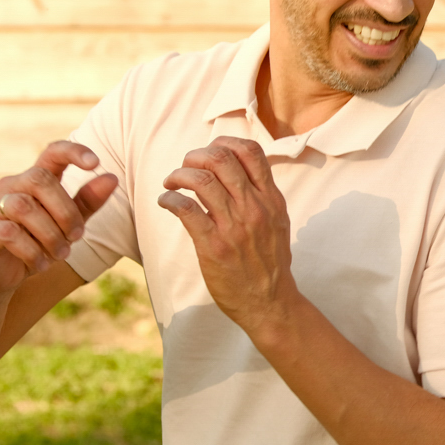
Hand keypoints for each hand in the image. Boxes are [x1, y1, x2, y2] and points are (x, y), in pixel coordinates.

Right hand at [0, 141, 117, 294]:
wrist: (0, 273)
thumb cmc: (38, 242)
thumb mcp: (69, 223)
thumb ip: (88, 201)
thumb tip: (112, 178)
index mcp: (37, 181)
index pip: (52, 153)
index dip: (73, 152)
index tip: (96, 163)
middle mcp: (13, 187)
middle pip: (40, 180)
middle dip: (65, 211)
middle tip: (76, 237)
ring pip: (24, 207)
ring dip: (50, 235)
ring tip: (60, 254)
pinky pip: (9, 232)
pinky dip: (31, 251)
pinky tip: (39, 264)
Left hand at [158, 137, 296, 331]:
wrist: (270, 301)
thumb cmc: (269, 262)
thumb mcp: (277, 221)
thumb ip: (262, 195)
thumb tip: (239, 169)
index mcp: (271, 198)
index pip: (251, 151)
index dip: (224, 143)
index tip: (210, 153)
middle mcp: (254, 207)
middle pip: (221, 158)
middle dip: (194, 156)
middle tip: (185, 168)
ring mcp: (235, 226)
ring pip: (201, 180)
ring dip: (178, 175)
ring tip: (172, 183)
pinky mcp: (214, 246)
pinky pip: (186, 209)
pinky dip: (169, 199)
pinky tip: (167, 202)